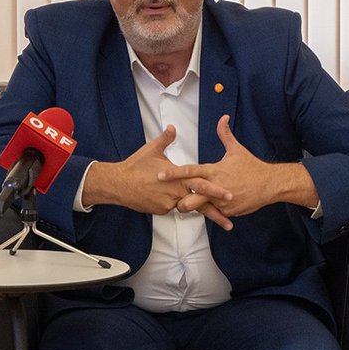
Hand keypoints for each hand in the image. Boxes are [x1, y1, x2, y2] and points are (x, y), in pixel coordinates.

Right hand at [81, 125, 234, 223]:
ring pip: (183, 205)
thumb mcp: (152, 149)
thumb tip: (173, 127)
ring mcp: (167, 204)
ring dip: (191, 207)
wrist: (118, 184)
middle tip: (229, 222)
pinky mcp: (160, 211)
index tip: (230, 195)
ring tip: (211, 218)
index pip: (201, 184)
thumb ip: (165, 139)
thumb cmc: (135, 166)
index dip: (216, 190)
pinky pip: (171, 208)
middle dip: (215, 212)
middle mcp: (175, 193)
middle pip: (198, 203)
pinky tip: (165, 199)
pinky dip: (172, 204)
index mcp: (177, 177)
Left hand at [158, 115, 317, 225]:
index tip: (160, 175)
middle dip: (180, 201)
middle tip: (172, 201)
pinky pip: (215, 212)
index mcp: (214, 171)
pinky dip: (212, 210)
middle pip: (191, 198)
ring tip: (189, 206)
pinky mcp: (228, 211)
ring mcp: (221, 201)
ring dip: (196, 207)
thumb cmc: (252, 167)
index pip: (190, 171)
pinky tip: (211, 208)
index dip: (174, 173)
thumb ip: (225, 135)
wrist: (270, 185)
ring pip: (202, 207)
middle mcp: (215, 187)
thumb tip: (223, 117)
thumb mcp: (237, 150)